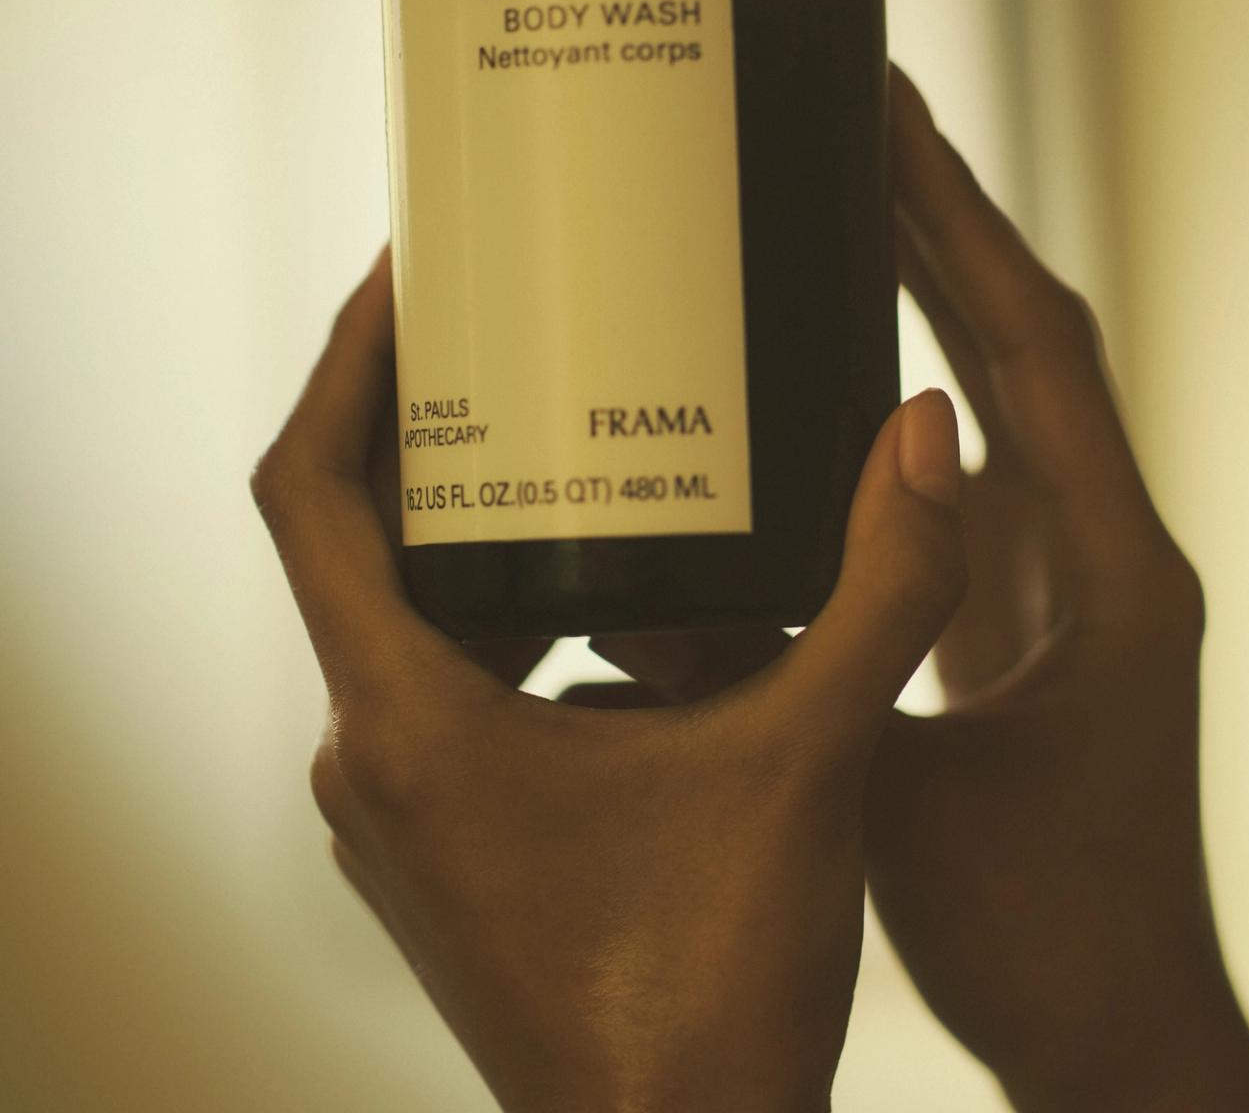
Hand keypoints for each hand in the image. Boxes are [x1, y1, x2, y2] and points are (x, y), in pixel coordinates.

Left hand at [251, 245, 967, 1112]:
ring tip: (567, 423)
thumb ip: (883, 590)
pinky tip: (612, 584)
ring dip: (466, 514)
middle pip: (350, 536)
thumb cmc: (714, 992)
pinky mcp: (444, 837)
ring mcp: (400, 807)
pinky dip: (499, 602)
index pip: (310, 494)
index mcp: (412, 722)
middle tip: (518, 317)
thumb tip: (926, 433)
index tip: (411, 269)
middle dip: (422, 416)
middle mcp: (373, 757)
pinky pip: (437, 675)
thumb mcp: (812, 762)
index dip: (344, 361)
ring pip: (396, 609)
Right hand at [868, 64, 1248, 1112]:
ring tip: (856, 184)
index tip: (896, 113)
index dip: (964, 222)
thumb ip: (781, 686)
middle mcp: (1110, 541)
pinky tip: (859, 349)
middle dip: (948, 217)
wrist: (1123, 1023)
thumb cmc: (1043, 932)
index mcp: (1109, 566)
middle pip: (1030, 335)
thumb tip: (649, 594)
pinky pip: (985, 459)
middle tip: (864, 105)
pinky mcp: (1044, 603)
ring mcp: (1081, 568)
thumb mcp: (888, 794)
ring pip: (1012, 391)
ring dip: (943, 288)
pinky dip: (927, 386)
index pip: (1035, 348)